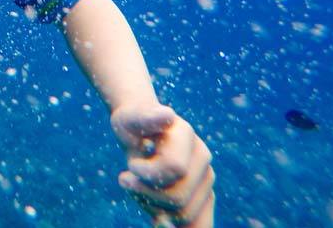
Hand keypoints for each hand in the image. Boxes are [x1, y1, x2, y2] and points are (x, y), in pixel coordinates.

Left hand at [111, 103, 214, 226]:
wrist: (140, 131)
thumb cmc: (132, 124)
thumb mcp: (129, 119)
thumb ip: (147, 119)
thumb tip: (166, 115)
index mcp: (186, 135)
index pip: (174, 168)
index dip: (146, 173)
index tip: (131, 165)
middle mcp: (202, 157)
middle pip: (178, 198)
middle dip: (146, 194)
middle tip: (126, 179)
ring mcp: (205, 179)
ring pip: (183, 215)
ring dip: (154, 207)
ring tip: (139, 190)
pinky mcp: (204, 196)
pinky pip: (201, 224)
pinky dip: (179, 227)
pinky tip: (161, 225)